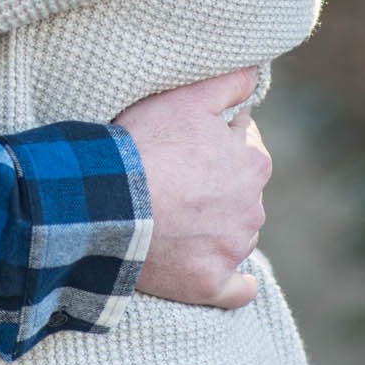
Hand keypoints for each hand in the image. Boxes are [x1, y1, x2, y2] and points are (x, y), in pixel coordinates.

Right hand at [116, 68, 270, 309]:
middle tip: (176, 179)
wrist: (109, 204)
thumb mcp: (187, 98)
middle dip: (217, 185)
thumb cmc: (145, 146)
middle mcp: (253, 210)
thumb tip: (256, 75)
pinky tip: (230, 278)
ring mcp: (232, 250)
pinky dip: (235, 284)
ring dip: (216, 227)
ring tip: (175, 218)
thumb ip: (230, 83)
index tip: (188, 143)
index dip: (215, 140)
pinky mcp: (210, 284)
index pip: (244, 145)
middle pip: (240, 192)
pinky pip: (237, 289)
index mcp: (254, 164)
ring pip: (235, 234)